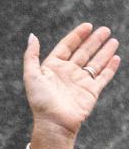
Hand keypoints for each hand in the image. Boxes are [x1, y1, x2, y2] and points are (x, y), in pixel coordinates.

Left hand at [23, 23, 119, 148]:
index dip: (77, 36)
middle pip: (84, 52)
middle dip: (94, 41)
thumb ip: (31, 55)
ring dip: (104, 51)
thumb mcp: (31, 75)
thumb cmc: (40, 100)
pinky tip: (116, 57)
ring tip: (113, 40)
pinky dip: (110, 67)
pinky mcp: (91, 91)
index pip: (67, 46)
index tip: (88, 26)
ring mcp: (80, 81)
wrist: (54, 122)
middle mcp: (68, 72)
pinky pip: (103, 76)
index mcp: (53, 67)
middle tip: (105, 29)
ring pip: (95, 62)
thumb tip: (32, 36)